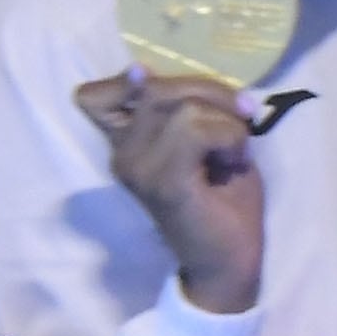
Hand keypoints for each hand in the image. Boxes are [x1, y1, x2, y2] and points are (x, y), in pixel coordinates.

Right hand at [77, 71, 265, 313]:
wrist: (230, 262)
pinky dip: (229, 136)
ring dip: (225, 119)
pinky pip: (197, 130)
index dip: (124, 80)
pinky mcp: (165, 183)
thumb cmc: (222, 200)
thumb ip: (183, 107)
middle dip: (209, 90)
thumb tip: (163, 72)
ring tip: (234, 150)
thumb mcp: (203, 138)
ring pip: (182, 107)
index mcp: (126, 145)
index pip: (93, 97)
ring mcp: (139, 170)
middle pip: (155, 87)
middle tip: (242, 116)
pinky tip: (235, 162)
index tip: (161, 83)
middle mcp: (122, 155)